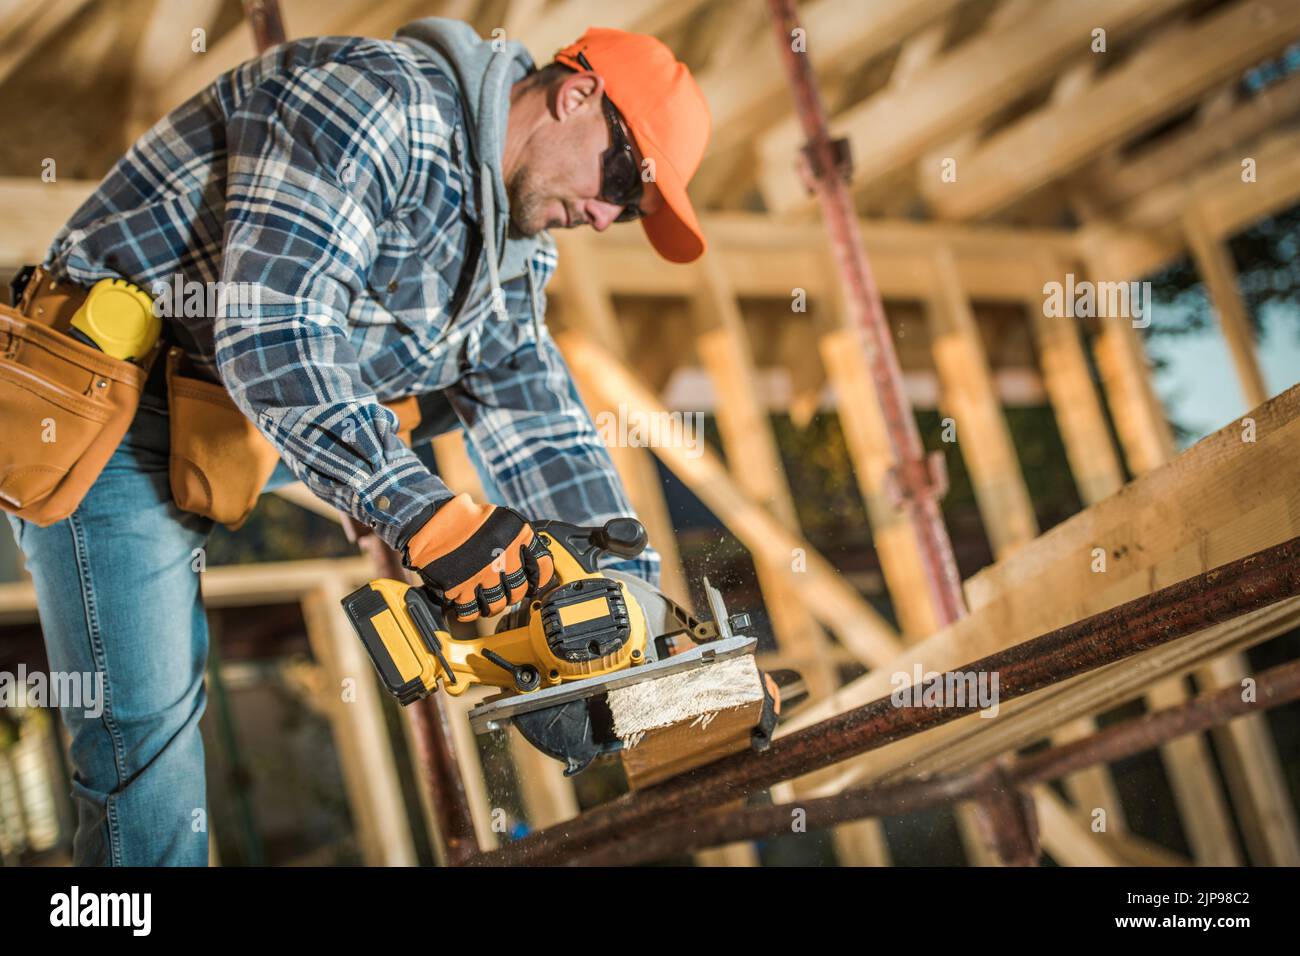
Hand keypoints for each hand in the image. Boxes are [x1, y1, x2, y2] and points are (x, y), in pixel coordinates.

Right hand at [404, 493, 554, 621]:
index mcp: (517, 536)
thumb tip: (532, 561)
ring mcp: (482, 574)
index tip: (535, 583)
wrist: (428, 519)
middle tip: (508, 591)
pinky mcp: (460, 587)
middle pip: (519, 590)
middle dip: (514, 594)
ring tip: (489, 600)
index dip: (539, 578)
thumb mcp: (501, 518)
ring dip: (494, 605)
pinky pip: (471, 610)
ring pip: (498, 604)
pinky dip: (471, 611)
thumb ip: (518, 539)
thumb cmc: (464, 516)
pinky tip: (470, 604)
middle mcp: (503, 557)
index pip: (542, 567)